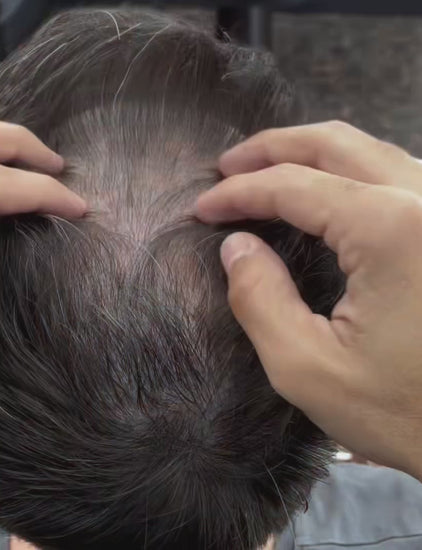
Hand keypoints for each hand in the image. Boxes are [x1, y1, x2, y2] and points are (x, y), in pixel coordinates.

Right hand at [196, 121, 421, 478]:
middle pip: (334, 144)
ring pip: (368, 150)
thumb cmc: (405, 412)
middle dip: (270, 149)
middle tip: (227, 167)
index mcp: (390, 229)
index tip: (202, 207)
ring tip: (264, 170)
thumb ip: (259, 300)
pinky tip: (320, 190)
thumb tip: (236, 245)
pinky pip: (391, 173)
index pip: (293, 186)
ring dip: (308, 153)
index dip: (239, 193)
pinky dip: (343, 170)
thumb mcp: (308, 368)